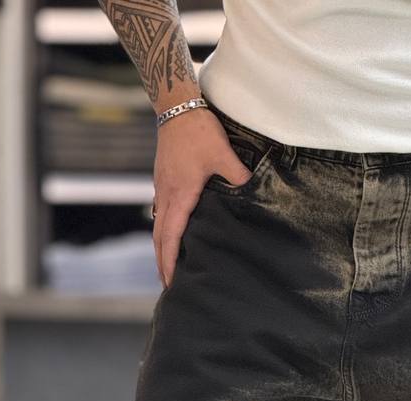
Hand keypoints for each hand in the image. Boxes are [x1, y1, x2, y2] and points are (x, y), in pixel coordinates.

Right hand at [151, 108, 251, 287]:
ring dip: (161, 248)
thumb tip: (252, 192)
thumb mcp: (223, 154)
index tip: (170, 281)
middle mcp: (166, 195)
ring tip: (166, 267)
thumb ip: (237, 176)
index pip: (171, 236)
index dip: (170, 261)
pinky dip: (163, 230)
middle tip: (167, 285)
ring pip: (158, 225)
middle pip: (159, 237)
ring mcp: (162, 188)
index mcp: (180, 194)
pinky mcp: (163, 180)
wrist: (176, 105)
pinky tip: (170, 235)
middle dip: (162, 262)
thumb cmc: (198, 130)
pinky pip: (160, 212)